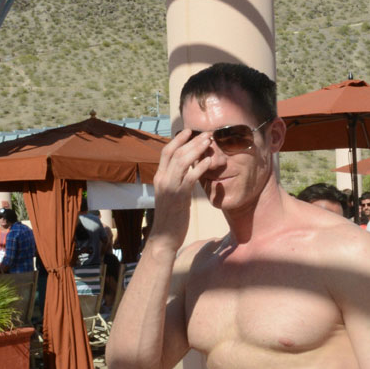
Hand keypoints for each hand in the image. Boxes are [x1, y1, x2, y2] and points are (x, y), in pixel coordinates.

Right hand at [150, 128, 221, 251]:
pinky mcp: (179, 197)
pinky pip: (190, 177)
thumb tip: (186, 171)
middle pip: (175, 152)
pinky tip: (209, 161)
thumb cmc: (170, 217)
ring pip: (182, 161)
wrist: (164, 237)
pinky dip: (200, 167)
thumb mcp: (170, 195)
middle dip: (191, 141)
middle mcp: (162, 179)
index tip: (189, 131)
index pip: (166, 152)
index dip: (177, 140)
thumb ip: (176, 181)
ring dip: (197, 149)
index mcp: (159, 177)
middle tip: (206, 134)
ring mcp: (170, 187)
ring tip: (209, 142)